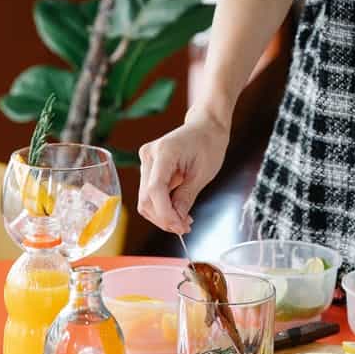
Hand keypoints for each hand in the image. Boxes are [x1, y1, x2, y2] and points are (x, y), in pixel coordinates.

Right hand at [138, 113, 229, 234]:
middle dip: (164, 218)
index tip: (180, 227)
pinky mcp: (148, 166)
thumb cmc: (208, 143)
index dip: (165, 213)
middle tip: (185, 227)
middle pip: (146, 198)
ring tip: (183, 220)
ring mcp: (146, 160)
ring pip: (146, 199)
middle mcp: (149, 155)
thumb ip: (186, 197)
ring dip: (162, 215)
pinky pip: (150, 193)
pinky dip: (162, 206)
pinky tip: (177, 210)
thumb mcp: (203, 173)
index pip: (155, 190)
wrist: (205, 126)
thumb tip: (176, 222)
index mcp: (164, 152)